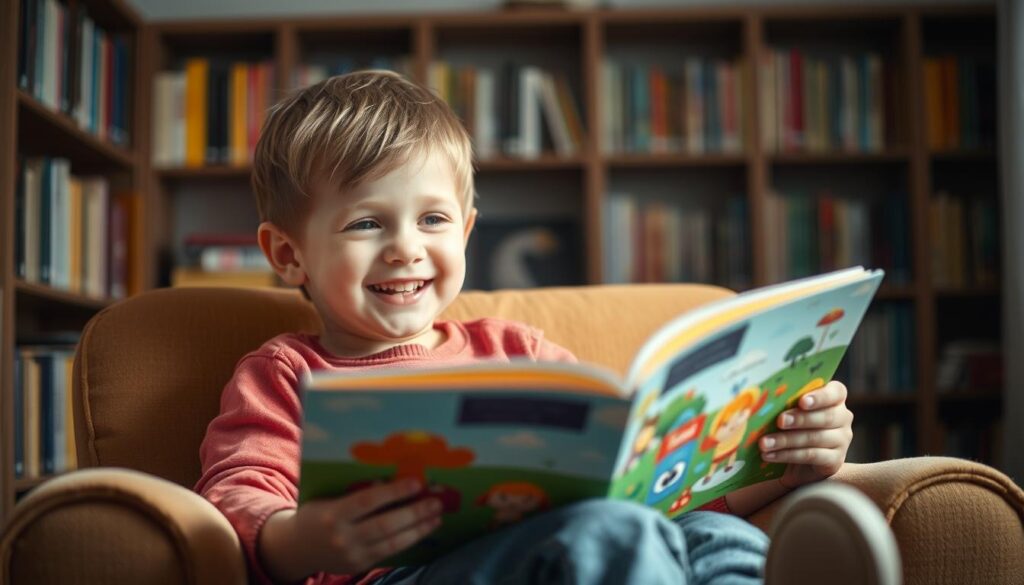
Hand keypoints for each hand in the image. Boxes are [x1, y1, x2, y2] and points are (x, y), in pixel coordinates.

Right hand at [259, 478, 442, 581]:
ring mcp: (351, 555)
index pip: (367, 501)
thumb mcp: (327, 497)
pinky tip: (423, 530)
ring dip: (418, 529)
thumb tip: (390, 470)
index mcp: (332, 514)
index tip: (416, 482)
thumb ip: (353, 490)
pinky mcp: (359, 565)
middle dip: (414, 513)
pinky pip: (389, 553)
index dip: (394, 492)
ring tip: (436, 516)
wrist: (296, 547)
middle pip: (385, 526)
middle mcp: (342, 537)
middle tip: (435, 502)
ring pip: (392, 543)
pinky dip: (409, 540)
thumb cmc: (316, 512)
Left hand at [759, 380, 852, 489]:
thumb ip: (784, 403)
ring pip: (815, 438)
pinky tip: (770, 455)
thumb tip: (757, 400)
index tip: (802, 401)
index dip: (820, 396)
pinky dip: (788, 455)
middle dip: (800, 419)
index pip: (836, 392)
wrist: (800, 462)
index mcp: (834, 399)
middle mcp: (843, 417)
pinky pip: (811, 456)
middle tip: (779, 421)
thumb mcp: (790, 412)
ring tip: (764, 443)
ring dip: (786, 440)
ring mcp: (842, 439)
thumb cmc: (792, 427)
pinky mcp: (835, 460)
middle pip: (826, 417)